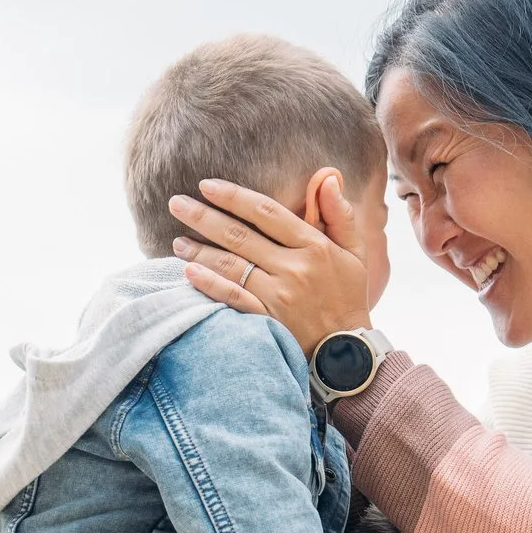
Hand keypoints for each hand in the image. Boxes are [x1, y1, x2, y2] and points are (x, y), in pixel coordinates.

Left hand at [169, 174, 372, 357]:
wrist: (348, 354)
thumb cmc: (349, 298)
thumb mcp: (356, 254)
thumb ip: (341, 215)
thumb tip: (328, 178)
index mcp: (314, 246)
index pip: (266, 212)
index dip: (234, 196)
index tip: (207, 185)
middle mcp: (293, 268)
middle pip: (240, 235)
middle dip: (203, 216)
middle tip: (175, 204)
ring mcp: (278, 296)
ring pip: (230, 265)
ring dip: (199, 250)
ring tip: (177, 240)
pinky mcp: (268, 320)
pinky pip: (232, 298)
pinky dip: (209, 284)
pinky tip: (188, 272)